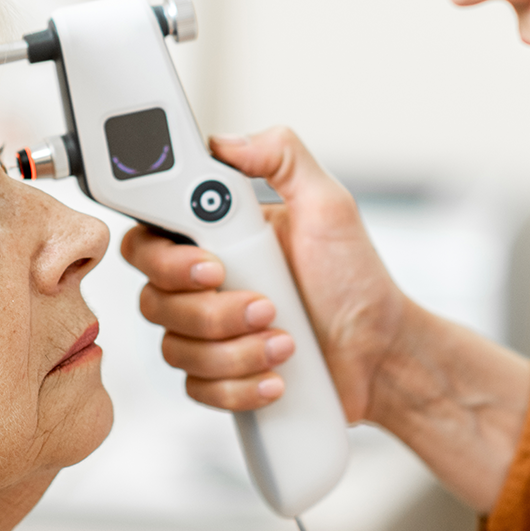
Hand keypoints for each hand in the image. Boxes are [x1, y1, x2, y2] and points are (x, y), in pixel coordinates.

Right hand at [122, 127, 406, 421]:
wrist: (380, 351)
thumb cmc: (354, 278)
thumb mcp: (328, 204)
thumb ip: (282, 156)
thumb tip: (226, 143)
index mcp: (212, 236)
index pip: (149, 239)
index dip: (165, 257)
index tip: (213, 265)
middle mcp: (199, 284)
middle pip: (153, 298)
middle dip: (211, 310)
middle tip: (266, 305)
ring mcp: (206, 333)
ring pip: (175, 348)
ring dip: (234, 350)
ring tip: (285, 341)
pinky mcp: (218, 376)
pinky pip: (197, 388)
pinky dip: (239, 385)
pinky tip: (277, 378)